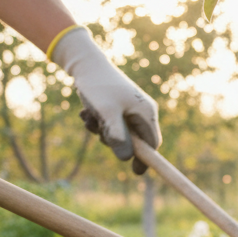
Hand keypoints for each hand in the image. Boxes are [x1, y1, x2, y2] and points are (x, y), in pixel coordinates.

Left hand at [50, 27, 160, 173]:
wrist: (85, 63)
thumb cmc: (98, 86)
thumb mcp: (107, 112)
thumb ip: (117, 135)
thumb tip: (126, 158)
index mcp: (146, 112)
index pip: (152, 144)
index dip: (145, 159)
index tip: (135, 173)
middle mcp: (141, 112)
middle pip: (134, 141)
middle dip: (114, 140)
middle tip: (99, 131)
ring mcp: (129, 110)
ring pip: (119, 133)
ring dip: (102, 131)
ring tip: (89, 117)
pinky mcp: (117, 107)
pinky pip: (110, 125)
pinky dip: (98, 123)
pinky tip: (87, 112)